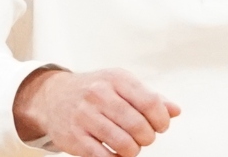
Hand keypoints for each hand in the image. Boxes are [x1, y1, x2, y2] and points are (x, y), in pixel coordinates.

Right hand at [13, 68, 180, 156]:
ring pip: (122, 143)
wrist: (52, 96)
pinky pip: (102, 156)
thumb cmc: (94, 90)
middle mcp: (99, 95)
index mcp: (117, 79)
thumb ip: (150, 97)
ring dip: (133, 150)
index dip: (161, 119)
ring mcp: (84, 116)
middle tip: (146, 138)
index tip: (161, 126)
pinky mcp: (73, 137)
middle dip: (148, 137)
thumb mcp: (122, 85)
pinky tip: (116, 154)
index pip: (150, 102)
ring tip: (132, 146)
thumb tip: (175, 111)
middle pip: (137, 124)